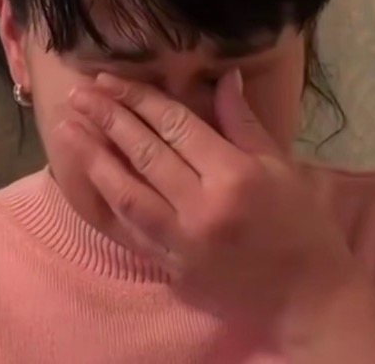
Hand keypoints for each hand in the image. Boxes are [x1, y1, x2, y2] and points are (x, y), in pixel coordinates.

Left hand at [54, 70, 374, 361]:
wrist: (307, 297)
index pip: (176, 127)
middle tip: (78, 93)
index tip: (109, 80)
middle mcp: (202, 207)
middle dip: (108, 119)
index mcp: (235, 176)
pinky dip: (104, 201)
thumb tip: (226, 78)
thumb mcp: (281, 166)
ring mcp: (182, 242)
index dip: (139, 100)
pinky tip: (85, 177)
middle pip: (145, 154)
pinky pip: (128, 229)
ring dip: (93, 158)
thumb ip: (244, 123)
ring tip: (67, 129)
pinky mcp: (170, 267)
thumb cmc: (301, 224)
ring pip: (126, 193)